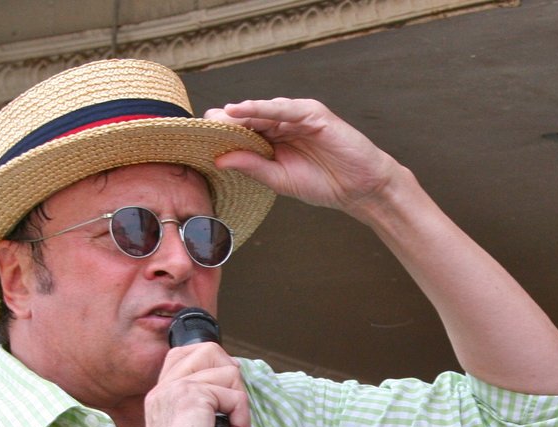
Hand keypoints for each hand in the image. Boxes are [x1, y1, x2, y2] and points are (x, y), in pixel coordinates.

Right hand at [138, 341, 249, 426]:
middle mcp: (165, 387)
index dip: (216, 370)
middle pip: (211, 350)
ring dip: (238, 407)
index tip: (222, 404)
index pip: (188, 354)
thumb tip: (234, 388)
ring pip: (230, 371)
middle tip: (226, 417)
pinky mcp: (191, 396)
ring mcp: (176, 388)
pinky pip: (237, 396)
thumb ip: (206, 408)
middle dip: (232, 383)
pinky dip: (241, 421)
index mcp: (162, 395)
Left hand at [206, 98, 402, 214]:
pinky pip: (283, 108)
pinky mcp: (313, 113)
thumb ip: (252, 166)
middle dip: (225, 122)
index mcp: (275, 141)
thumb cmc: (325, 184)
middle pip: (248, 118)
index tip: (197, 139)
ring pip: (262, 111)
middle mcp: (283, 125)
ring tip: (216, 119)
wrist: (361, 188)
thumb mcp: (280, 179)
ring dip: (239, 114)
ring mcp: (298, 117)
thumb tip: (219, 159)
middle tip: (199, 125)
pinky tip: (241, 111)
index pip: (243, 133)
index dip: (222, 134)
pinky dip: (261, 108)